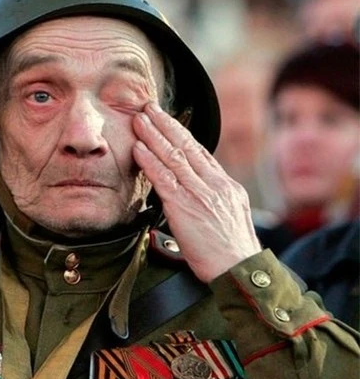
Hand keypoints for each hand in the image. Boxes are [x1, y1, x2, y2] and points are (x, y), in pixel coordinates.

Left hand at [132, 102, 261, 282]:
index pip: (200, 152)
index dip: (181, 133)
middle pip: (187, 147)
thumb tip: (200, 190)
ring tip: (139, 120)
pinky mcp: (185, 208)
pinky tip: (138, 149)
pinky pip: (164, 179)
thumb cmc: (232, 251)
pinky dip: (150, 161)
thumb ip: (214, 198)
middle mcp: (214, 184)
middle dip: (166, 125)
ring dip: (153, 136)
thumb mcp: (232, 216)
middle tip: (149, 108)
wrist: (240, 270)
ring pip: (174, 157)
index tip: (167, 120)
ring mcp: (200, 194)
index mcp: (226, 185)